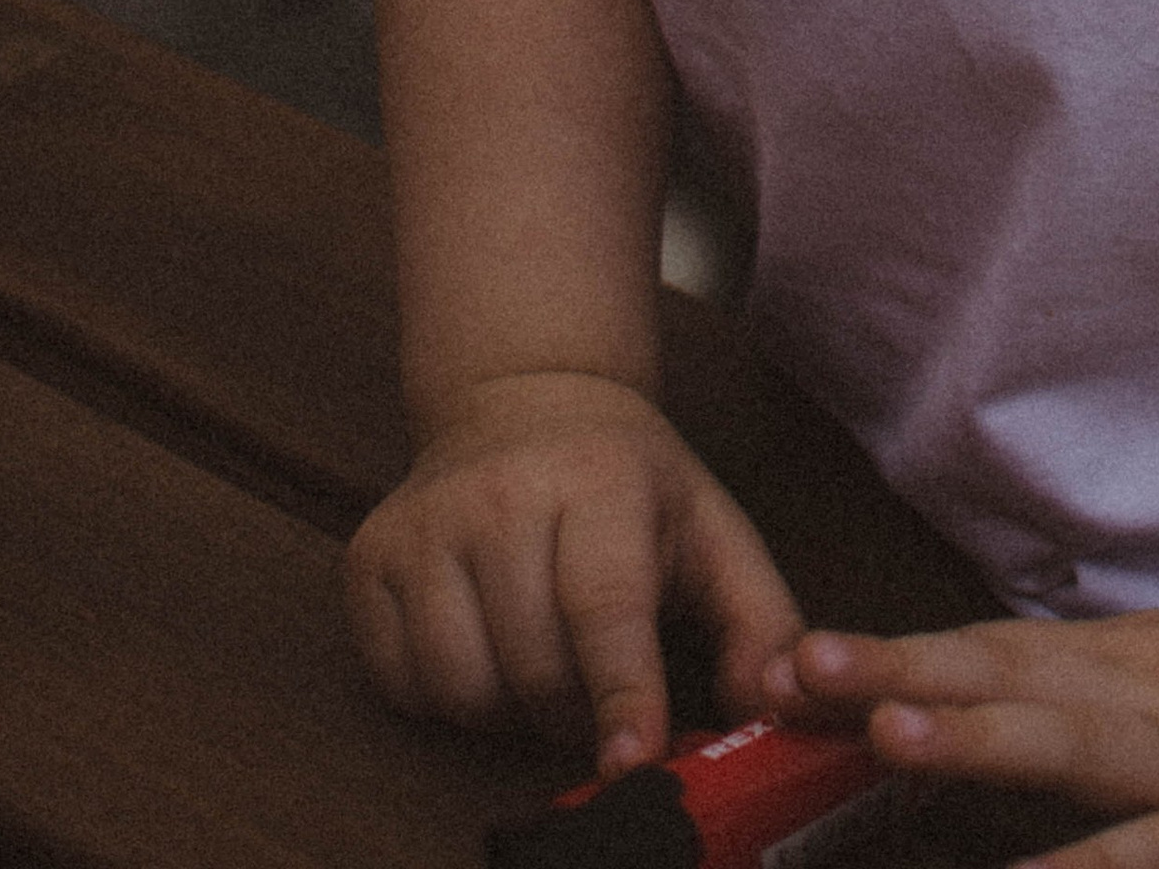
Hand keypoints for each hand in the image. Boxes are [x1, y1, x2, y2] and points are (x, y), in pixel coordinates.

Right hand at [346, 371, 802, 771]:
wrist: (527, 399)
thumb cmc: (632, 485)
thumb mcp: (714, 531)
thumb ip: (763, 622)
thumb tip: (789, 701)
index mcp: (601, 476)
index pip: (606, 605)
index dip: (622, 691)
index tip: (633, 759)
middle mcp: (502, 491)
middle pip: (534, 665)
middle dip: (576, 715)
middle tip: (601, 705)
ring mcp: (425, 522)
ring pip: (462, 686)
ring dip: (510, 714)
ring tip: (545, 669)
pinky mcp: (370, 555)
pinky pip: (401, 681)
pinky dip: (446, 698)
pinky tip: (485, 651)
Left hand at [788, 601, 1158, 868]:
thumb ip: (1082, 696)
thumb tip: (963, 703)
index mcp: (1131, 664)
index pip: (989, 652)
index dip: (891, 656)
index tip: (791, 662)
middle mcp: (1153, 702)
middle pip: (1010, 681)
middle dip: (899, 677)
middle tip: (799, 671)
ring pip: (1077, 746)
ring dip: (979, 737)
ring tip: (890, 727)